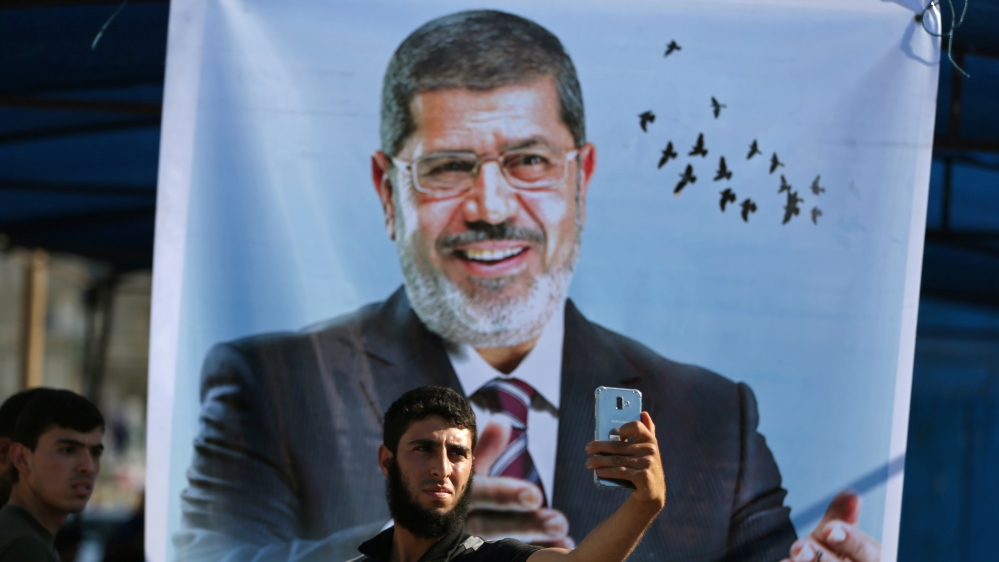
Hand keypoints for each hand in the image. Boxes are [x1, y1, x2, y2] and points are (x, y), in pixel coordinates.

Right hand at [467, 419, 573, 546]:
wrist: (428, 514)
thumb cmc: (456, 481)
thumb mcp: (468, 464)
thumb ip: (486, 447)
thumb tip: (503, 420)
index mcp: (458, 491)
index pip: (483, 493)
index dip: (508, 495)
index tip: (536, 496)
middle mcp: (460, 519)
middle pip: (493, 525)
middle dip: (527, 524)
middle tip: (559, 522)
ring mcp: (467, 539)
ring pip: (500, 543)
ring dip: (534, 540)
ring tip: (565, 536)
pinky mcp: (478, 550)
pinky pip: (507, 553)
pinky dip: (535, 549)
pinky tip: (563, 547)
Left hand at [584, 412, 665, 512]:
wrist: (653, 492)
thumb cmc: (645, 466)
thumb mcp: (648, 449)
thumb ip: (647, 431)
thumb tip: (643, 412)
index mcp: (650, 439)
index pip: (636, 426)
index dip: (624, 428)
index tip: (615, 435)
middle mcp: (651, 450)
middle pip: (618, 445)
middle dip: (599, 447)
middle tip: (587, 450)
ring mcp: (648, 464)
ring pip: (617, 460)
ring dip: (599, 461)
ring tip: (588, 463)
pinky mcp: (643, 477)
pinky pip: (621, 472)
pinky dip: (607, 472)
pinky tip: (598, 472)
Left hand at [780, 490, 880, 561]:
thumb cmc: (825, 556)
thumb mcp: (831, 537)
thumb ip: (840, 517)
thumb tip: (852, 494)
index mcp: (873, 560)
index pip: (869, 553)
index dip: (851, 541)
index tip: (831, 529)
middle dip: (824, 559)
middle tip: (802, 546)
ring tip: (794, 556)